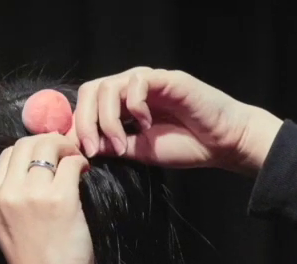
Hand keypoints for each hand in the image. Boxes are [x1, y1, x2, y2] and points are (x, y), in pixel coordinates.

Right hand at [0, 133, 92, 263]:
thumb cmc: (33, 263)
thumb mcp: (7, 225)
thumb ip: (13, 196)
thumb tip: (38, 164)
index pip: (8, 154)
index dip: (32, 150)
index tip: (49, 159)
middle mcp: (6, 193)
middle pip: (26, 143)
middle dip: (50, 141)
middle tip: (67, 154)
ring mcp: (31, 195)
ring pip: (48, 145)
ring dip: (67, 148)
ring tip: (77, 162)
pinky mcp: (59, 200)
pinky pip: (72, 162)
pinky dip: (81, 163)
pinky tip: (86, 175)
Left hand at [67, 67, 283, 176]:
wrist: (220, 144)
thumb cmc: (184, 146)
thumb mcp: (137, 151)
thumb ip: (111, 145)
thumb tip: (79, 146)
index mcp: (121, 106)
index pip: (85, 105)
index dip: (75, 126)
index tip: (79, 153)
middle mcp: (130, 89)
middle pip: (90, 91)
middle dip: (84, 122)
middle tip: (92, 149)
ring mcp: (148, 82)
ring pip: (108, 87)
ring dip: (108, 120)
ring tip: (121, 144)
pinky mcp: (166, 78)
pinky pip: (137, 82)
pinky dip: (134, 105)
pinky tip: (146, 124)